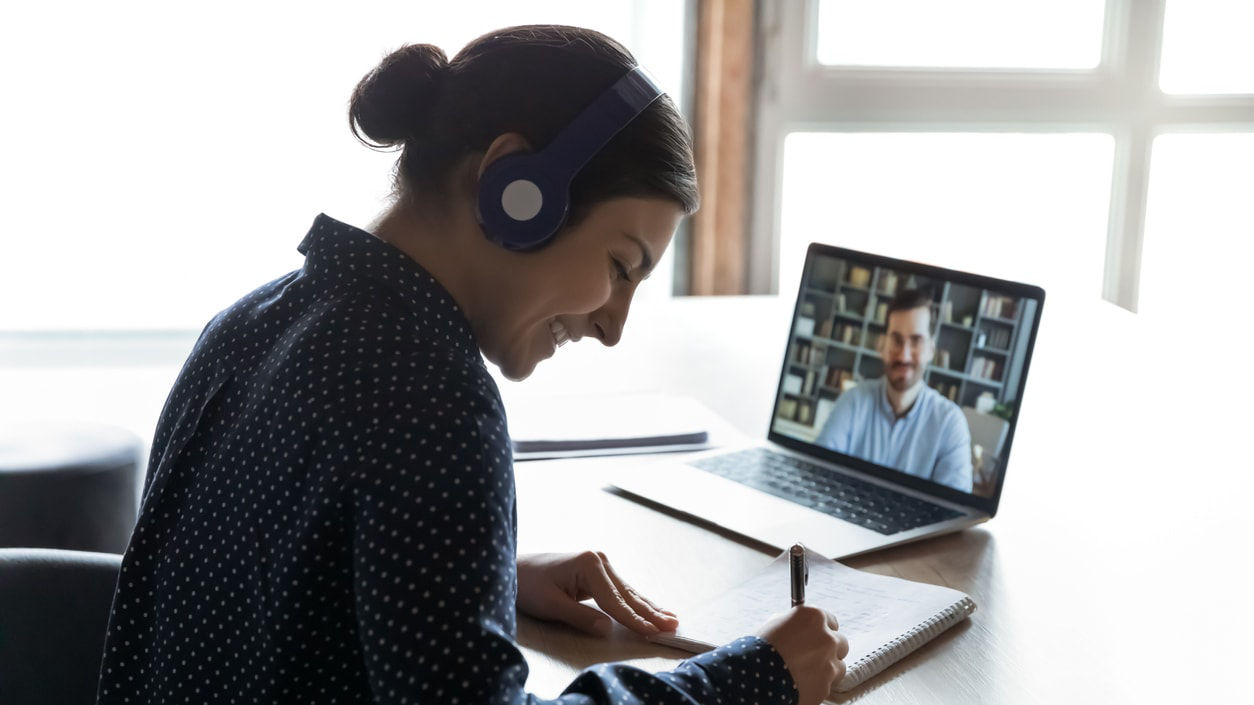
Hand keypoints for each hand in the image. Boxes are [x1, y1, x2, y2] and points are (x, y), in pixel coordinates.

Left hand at [516, 551, 677, 636]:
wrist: (514, 569)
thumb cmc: (528, 585)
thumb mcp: (551, 605)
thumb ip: (581, 617)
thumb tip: (608, 628)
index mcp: (590, 564)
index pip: (616, 600)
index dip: (634, 620)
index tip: (652, 633)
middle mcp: (600, 560)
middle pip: (628, 593)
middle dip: (651, 612)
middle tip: (673, 626)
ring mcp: (600, 564)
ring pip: (629, 591)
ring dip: (649, 607)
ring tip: (672, 619)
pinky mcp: (598, 572)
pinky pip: (621, 591)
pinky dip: (636, 602)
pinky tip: (652, 609)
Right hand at [756, 607, 849, 704]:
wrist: (755, 676)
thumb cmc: (760, 648)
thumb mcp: (775, 624)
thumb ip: (793, 624)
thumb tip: (797, 627)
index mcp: (814, 617)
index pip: (831, 620)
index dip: (823, 629)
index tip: (817, 635)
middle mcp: (827, 638)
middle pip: (840, 642)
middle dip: (830, 649)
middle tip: (814, 654)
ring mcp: (830, 663)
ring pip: (839, 665)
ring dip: (828, 668)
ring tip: (808, 672)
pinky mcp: (826, 686)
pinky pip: (828, 684)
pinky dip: (819, 685)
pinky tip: (802, 683)